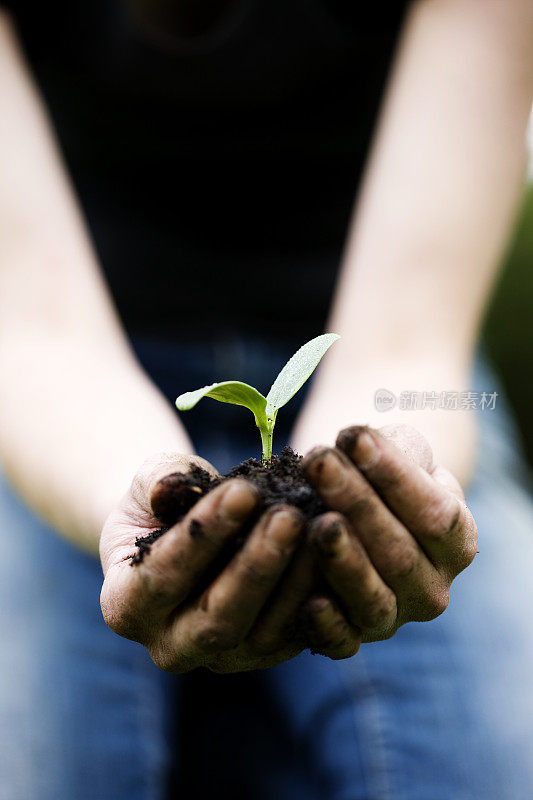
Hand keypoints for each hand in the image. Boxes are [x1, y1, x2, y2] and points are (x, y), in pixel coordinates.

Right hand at [100, 453, 306, 672]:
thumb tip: (170, 488)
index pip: (161, 577)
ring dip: (296, 580)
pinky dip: (321, 594)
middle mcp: (171, 645)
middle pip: (216, 618)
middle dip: (256, 565)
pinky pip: (298, 633)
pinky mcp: (267, 650)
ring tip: (322, 526)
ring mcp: (222, 657)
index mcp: (126, 607)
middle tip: (290, 516)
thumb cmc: (166, 502)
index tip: (242, 492)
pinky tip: (342, 550)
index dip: (201, 536)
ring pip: (264, 632)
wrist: (192, 530)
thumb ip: (155, 482)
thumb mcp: (150, 482)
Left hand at [301, 425, 477, 644]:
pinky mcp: (355, 638)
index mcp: (456, 541)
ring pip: (373, 598)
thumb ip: (393, 449)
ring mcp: (394, 617)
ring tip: (318, 524)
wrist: (358, 518)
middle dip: (355, 503)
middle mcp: (433, 588)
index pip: (433, 512)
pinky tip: (309, 601)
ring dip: (344, 562)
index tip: (352, 437)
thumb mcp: (401, 456)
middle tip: (318, 463)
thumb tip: (360, 443)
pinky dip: (327, 626)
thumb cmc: (380, 479)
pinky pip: (343, 642)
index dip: (393, 475)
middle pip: (398, 551)